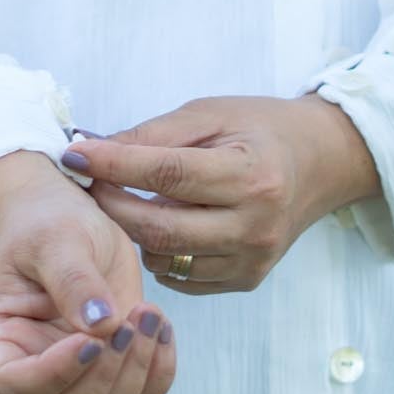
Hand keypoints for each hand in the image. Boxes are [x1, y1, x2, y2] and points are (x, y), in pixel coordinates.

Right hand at [0, 153, 177, 393]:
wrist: (69, 219)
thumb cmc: (47, 225)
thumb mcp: (54, 238)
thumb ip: (72, 279)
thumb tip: (101, 324)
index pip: (11, 388)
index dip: (54, 376)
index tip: (92, 340)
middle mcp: (29, 374)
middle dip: (102, 379)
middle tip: (128, 322)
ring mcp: (71, 383)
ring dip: (135, 374)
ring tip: (149, 314)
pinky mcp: (110, 378)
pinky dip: (159, 375)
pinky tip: (161, 327)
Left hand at [63, 94, 380, 294]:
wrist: (318, 163)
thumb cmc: (259, 129)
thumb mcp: (210, 113)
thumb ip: (154, 134)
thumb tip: (93, 148)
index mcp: (252, 174)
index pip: (167, 172)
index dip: (114, 164)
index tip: (75, 154)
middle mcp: (256, 224)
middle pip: (160, 227)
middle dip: (112, 204)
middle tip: (89, 182)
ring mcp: (253, 259)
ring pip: (165, 257)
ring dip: (133, 230)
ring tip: (123, 199)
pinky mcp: (247, 280)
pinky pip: (182, 277)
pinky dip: (159, 252)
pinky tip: (159, 224)